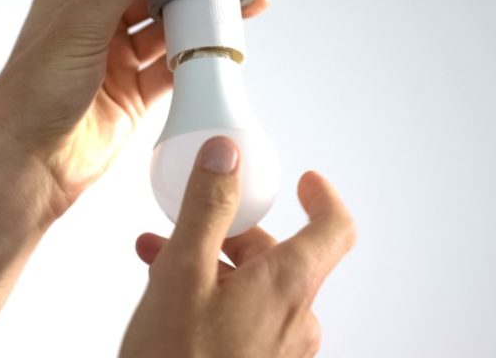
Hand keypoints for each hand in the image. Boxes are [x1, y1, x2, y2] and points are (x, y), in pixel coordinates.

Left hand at [0, 0, 270, 214]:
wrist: (29, 164)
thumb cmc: (35, 90)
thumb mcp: (85, 20)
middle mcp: (98, 20)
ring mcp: (118, 57)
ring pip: (172, 28)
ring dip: (207, 17)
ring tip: (249, 3)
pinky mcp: (135, 92)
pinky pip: (175, 68)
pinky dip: (200, 57)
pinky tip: (228, 45)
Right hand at [121, 137, 355, 357]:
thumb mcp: (182, 272)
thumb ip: (208, 208)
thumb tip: (227, 156)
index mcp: (288, 286)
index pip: (335, 228)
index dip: (323, 197)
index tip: (304, 181)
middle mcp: (296, 319)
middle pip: (281, 257)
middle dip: (234, 234)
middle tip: (189, 227)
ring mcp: (280, 349)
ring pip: (256, 288)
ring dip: (214, 266)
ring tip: (159, 261)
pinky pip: (247, 319)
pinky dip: (216, 298)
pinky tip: (169, 301)